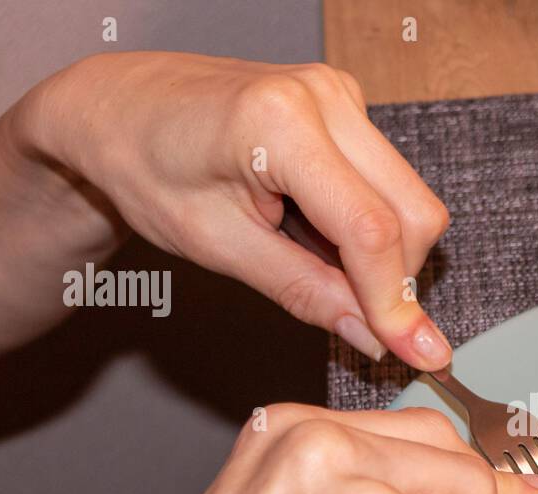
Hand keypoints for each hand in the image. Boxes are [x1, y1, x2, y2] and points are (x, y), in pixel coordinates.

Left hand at [23, 52, 451, 366]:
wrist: (120, 108)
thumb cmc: (147, 168)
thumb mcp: (217, 248)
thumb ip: (305, 292)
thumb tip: (374, 338)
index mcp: (279, 125)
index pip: (370, 229)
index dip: (395, 301)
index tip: (417, 354)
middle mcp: (324, 96)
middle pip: (413, 212)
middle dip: (395, 278)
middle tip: (351, 315)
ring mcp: (340, 94)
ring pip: (410, 199)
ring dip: (380, 252)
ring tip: (307, 254)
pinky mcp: (347, 104)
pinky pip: (389, 182)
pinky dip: (367, 225)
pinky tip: (312, 228)